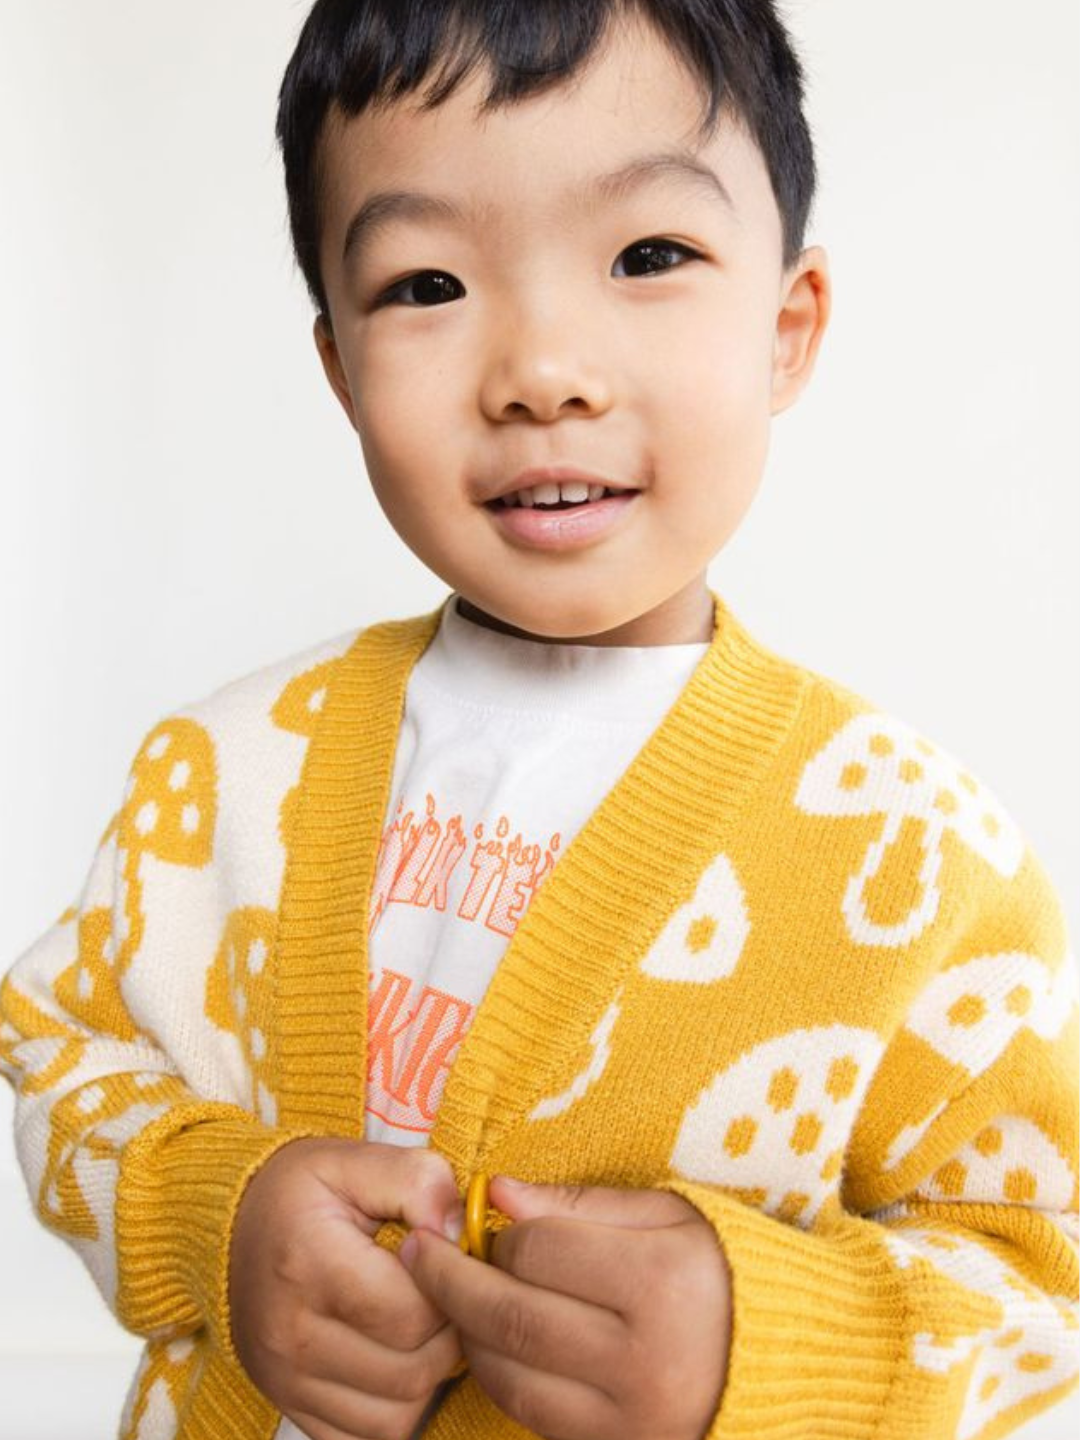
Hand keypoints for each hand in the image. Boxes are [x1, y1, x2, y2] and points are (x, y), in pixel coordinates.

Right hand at [229, 1137, 465, 1439]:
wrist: (228, 1227)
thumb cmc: (302, 1192)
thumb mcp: (355, 1160)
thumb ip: (418, 1182)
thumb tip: (459, 1232)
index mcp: (309, 1265)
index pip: (413, 1314)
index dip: (450, 1289)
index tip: (444, 1260)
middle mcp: (289, 1334)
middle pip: (411, 1371)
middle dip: (448, 1334)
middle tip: (441, 1294)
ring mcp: (284, 1380)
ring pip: (396, 1416)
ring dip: (426, 1377)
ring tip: (419, 1325)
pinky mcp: (287, 1406)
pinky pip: (364, 1439)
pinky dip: (393, 1410)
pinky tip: (391, 1359)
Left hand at [399, 1177, 731, 1439]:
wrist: (775, 1360)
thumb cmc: (716, 1271)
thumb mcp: (665, 1215)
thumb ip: (579, 1202)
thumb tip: (497, 1192)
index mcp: (662, 1283)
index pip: (540, 1253)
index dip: (499, 1233)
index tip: (481, 1218)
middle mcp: (644, 1359)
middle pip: (512, 1317)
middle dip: (451, 1281)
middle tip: (416, 1251)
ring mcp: (629, 1418)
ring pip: (509, 1374)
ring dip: (465, 1331)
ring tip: (447, 1294)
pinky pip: (530, 1413)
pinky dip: (497, 1374)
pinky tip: (488, 1339)